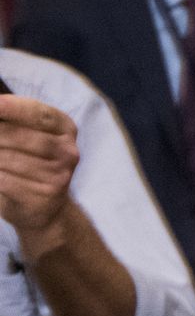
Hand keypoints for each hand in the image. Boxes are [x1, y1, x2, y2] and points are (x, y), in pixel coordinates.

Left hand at [0, 94, 79, 243]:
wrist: (45, 208)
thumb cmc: (29, 161)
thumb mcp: (27, 134)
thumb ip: (12, 120)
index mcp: (65, 128)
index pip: (38, 114)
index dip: (12, 108)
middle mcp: (68, 152)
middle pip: (19, 136)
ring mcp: (58, 176)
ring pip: (7, 159)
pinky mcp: (43, 197)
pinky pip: (4, 180)